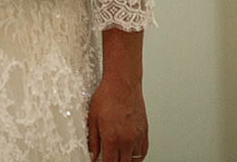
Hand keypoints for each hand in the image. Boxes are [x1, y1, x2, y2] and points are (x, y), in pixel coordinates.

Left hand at [88, 30, 147, 160]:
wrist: (123, 83)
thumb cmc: (107, 96)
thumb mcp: (92, 118)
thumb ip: (93, 140)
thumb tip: (92, 154)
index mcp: (113, 138)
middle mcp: (127, 140)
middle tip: (109, 158)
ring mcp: (138, 136)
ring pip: (135, 160)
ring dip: (127, 161)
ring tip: (119, 157)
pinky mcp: (145, 131)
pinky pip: (143, 151)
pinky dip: (137, 155)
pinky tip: (130, 154)